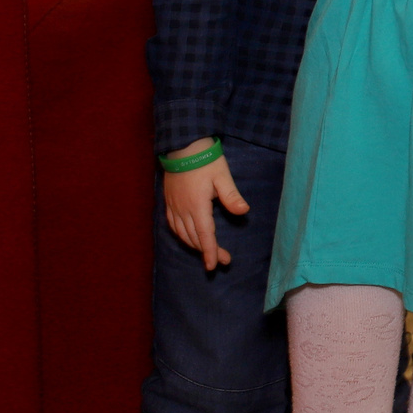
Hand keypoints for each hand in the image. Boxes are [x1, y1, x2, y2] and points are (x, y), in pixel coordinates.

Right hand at [161, 143, 249, 271]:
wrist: (183, 147)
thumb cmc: (206, 161)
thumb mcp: (223, 177)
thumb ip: (231, 196)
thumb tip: (244, 211)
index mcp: (197, 205)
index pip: (204, 235)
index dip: (210, 252)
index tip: (214, 266)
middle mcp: (183, 210)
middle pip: (194, 238)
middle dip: (207, 251)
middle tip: (222, 261)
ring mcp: (174, 206)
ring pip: (182, 233)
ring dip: (194, 245)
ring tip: (207, 252)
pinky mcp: (169, 202)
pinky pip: (173, 225)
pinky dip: (181, 235)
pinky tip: (187, 238)